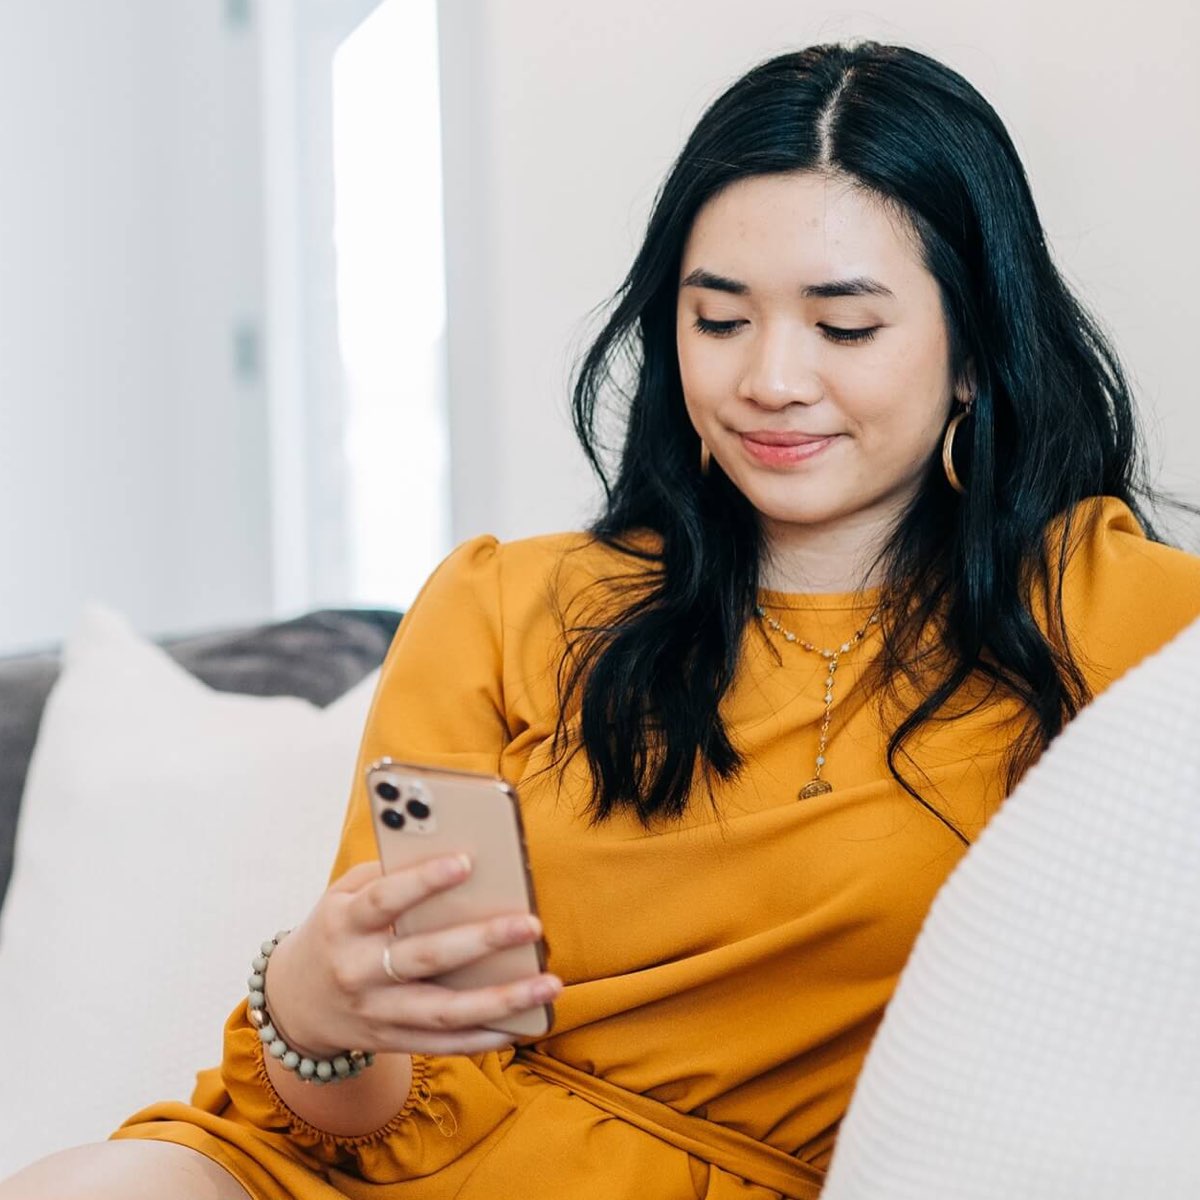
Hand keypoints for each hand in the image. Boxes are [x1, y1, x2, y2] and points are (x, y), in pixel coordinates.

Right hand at [262, 856, 562, 1057]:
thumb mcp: (344, 895)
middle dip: (482, 940)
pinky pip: (443, 1044)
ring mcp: (376, 1012)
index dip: (422, 881)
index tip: (465, 862)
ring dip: (502, 1001)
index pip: (384, 900)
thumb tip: (454, 861)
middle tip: (530, 924)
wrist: (295, 1001)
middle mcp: (358, 971)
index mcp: (344, 925)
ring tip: (549, 984)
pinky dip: (484, 1038)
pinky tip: (522, 1025)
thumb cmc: (337, 930)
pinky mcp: (393, 1040)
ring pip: (444, 1012)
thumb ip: (388, 874)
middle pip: (425, 957)